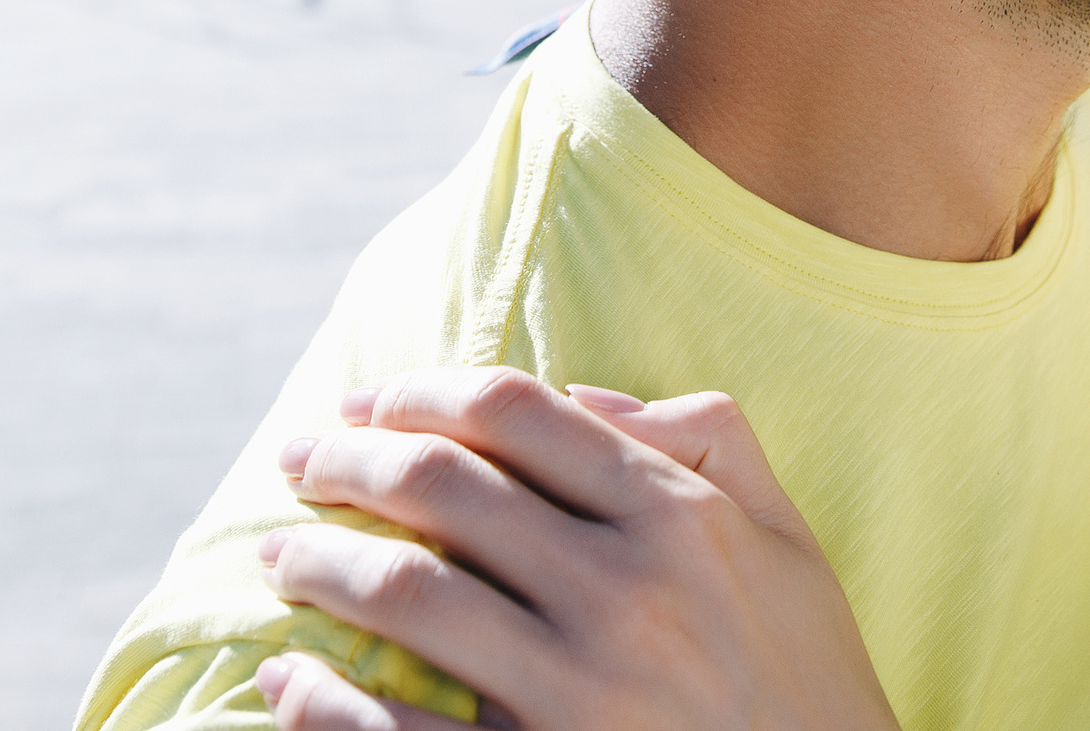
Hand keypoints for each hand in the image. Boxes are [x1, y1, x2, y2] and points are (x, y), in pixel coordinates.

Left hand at [251, 367, 901, 730]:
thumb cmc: (808, 679)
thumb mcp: (791, 541)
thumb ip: (709, 441)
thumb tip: (584, 395)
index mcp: (678, 517)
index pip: (514, 410)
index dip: (419, 391)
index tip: (366, 401)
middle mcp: (627, 592)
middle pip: (441, 485)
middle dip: (346, 460)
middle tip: (300, 461)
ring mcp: (581, 693)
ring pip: (406, 594)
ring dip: (319, 564)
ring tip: (282, 558)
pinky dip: (323, 703)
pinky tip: (290, 680)